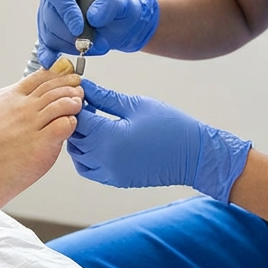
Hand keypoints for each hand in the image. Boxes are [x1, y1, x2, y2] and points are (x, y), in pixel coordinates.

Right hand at [37, 0, 159, 67]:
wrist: (118, 24)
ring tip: (93, 46)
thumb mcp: (122, 2)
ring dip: (70, 46)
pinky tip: (52, 61)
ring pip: (49, 34)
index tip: (79, 28)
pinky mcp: (50, 35)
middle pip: (50, 16)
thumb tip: (93, 16)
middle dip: (70, 35)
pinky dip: (49, 55)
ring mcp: (49, 17)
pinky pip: (45, 46)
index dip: (66, 11)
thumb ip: (110, 4)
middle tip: (92, 43)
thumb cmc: (119, 8)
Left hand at [68, 80, 250, 202]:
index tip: (82, 92)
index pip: (78, 118)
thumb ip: (105, 97)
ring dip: (79, 138)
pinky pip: (89, 169)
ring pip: (78, 156)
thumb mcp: (136, 105)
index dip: (76, 102)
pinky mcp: (116, 180)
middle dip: (76, 120)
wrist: (194, 155)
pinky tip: (99, 141)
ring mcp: (110, 173)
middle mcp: (105, 159)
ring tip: (94, 123)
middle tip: (87, 104)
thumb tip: (85, 86)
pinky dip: (86, 156)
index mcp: (109, 137)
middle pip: (74, 137)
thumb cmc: (170, 126)